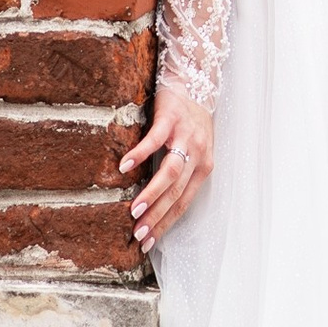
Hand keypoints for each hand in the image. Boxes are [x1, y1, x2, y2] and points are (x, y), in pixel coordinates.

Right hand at [120, 86, 214, 250]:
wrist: (195, 83)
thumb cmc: (191, 122)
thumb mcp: (192, 151)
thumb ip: (179, 174)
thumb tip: (155, 204)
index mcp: (203, 167)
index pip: (184, 202)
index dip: (166, 223)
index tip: (148, 243)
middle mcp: (199, 154)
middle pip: (177, 192)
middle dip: (157, 216)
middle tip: (138, 235)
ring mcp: (186, 136)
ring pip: (171, 171)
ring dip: (152, 193)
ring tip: (134, 210)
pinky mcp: (172, 119)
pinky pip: (156, 140)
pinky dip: (141, 154)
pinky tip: (124, 166)